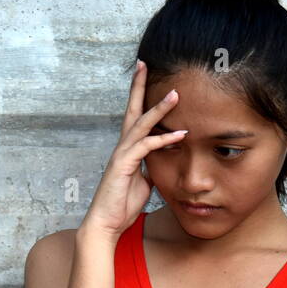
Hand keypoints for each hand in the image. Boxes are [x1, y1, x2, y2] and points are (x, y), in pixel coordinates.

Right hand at [79, 60, 186, 242]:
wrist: (106, 224)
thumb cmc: (122, 205)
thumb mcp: (143, 183)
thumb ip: (150, 169)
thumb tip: (161, 162)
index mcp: (127, 149)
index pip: (135, 117)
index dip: (139, 96)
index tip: (144, 75)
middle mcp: (122, 147)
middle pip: (131, 110)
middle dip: (138, 86)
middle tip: (143, 64)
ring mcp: (122, 155)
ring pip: (141, 124)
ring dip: (159, 109)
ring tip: (175, 95)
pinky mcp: (123, 166)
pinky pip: (146, 147)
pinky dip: (164, 140)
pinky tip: (180, 136)